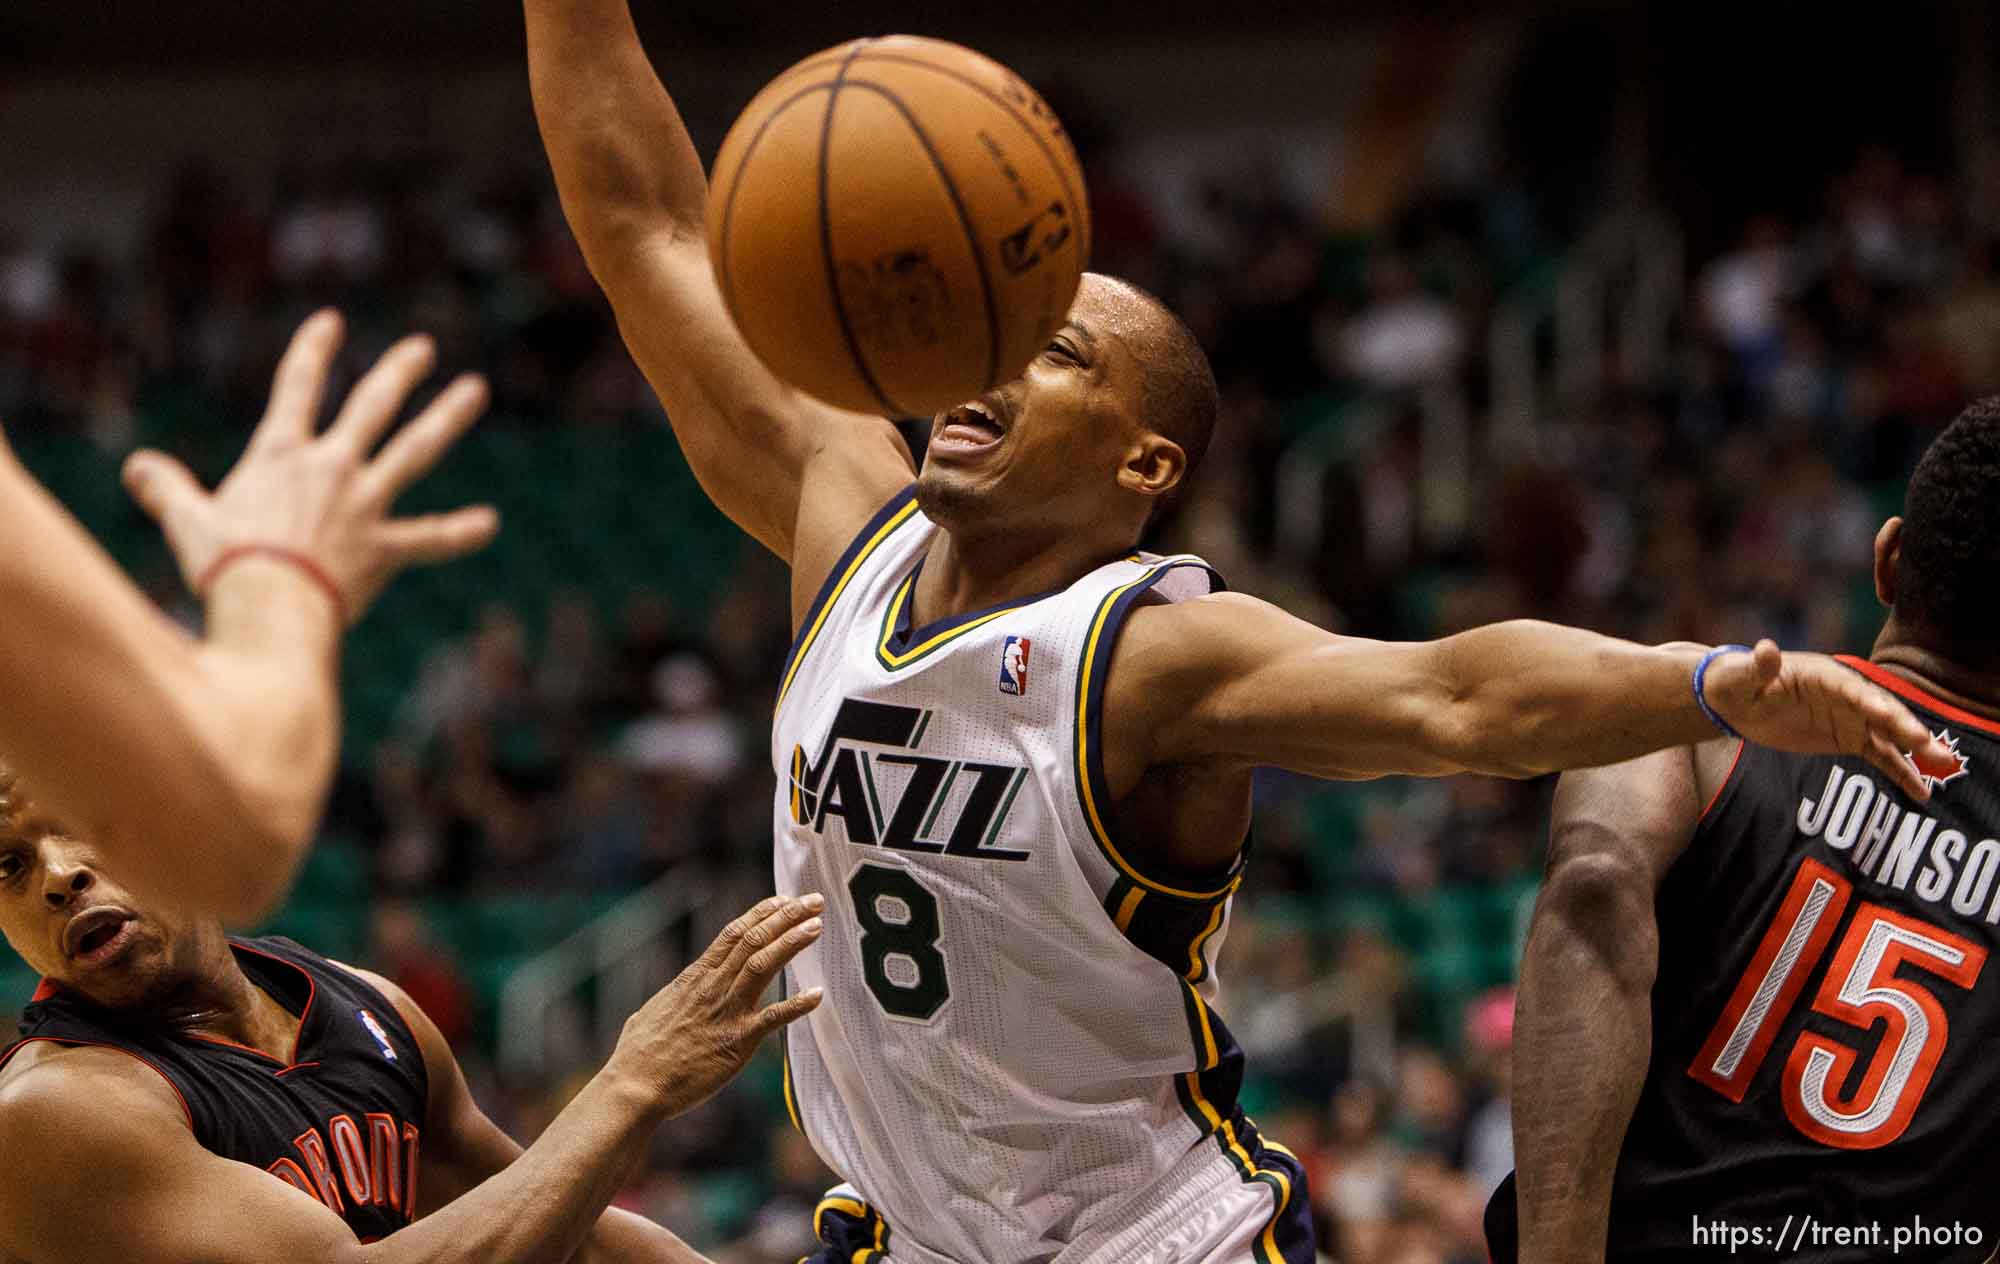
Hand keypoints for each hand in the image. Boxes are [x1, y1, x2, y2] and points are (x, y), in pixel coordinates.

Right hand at [121, 309, 498, 624]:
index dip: (313, 350)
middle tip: (425, 348)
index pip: (295, 387)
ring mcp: (364, 504)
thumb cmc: (222, 564)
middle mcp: (330, 468)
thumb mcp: (184, 520)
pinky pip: (431, 539)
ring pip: (415, 451)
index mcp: (280, 455)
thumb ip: (164, 489)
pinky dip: (460, 534)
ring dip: (447, 418)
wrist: (267, 608)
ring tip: (475, 390)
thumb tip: (138, 468)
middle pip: (371, 407)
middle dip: (399, 373)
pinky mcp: (385, 548)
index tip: (332, 320)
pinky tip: (489, 524)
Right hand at [610, 893, 824, 1117]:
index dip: (761, 914)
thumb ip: (675, 998)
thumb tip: (677, 993)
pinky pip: (772, 1018)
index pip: (733, 934)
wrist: (635, 1086)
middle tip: (813, 901)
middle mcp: (712, 987)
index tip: (783, 900)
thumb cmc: (637, 1055)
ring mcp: (725, 1012)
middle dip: (786, 917)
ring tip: (816, 925)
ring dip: (791, 943)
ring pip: (763, 965)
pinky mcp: (737, 1041)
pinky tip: (818, 995)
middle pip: (753, 940)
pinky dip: (797, 1005)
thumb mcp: (654, 1011)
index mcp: (694, 978)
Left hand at [1704, 640, 1956, 799]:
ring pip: (1888, 735)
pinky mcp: (1849, 738)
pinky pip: (1880, 757)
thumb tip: (1765, 649)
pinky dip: (1900, 772)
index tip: (1886, 716)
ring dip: (1914, 750)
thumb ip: (1759, 667)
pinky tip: (1922, 792)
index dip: (1868, 701)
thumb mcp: (1743, 675)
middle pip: (1880, 710)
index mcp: (1824, 675)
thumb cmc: (1738, 681)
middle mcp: (1846, 694)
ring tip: (1943, 765)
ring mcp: (1851, 717)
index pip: (1851, 688)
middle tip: (1926, 744)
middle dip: (1903, 726)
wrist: (1736, 700)